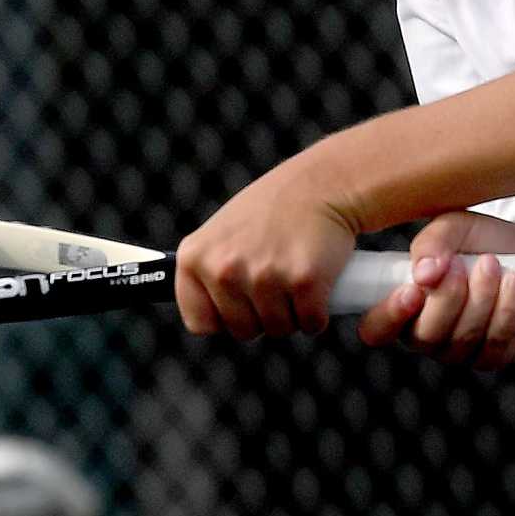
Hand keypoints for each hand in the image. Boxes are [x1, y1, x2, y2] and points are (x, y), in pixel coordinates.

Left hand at [175, 157, 357, 339]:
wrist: (320, 184)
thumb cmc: (272, 210)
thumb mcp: (221, 234)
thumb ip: (209, 271)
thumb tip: (209, 321)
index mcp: (195, 258)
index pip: (199, 322)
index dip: (225, 317)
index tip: (239, 302)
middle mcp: (223, 268)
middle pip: (242, 331)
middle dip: (262, 315)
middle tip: (274, 277)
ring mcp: (263, 276)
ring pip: (278, 329)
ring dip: (292, 312)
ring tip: (293, 271)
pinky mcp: (304, 282)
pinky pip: (311, 323)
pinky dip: (318, 312)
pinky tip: (316, 280)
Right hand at [357, 211, 514, 370]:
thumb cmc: (485, 242)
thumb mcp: (456, 227)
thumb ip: (432, 242)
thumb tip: (423, 274)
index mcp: (404, 303)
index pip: (375, 328)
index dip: (387, 316)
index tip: (413, 291)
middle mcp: (425, 333)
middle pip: (423, 336)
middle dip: (447, 299)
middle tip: (464, 265)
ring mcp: (458, 351)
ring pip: (461, 340)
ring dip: (481, 298)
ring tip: (494, 265)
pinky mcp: (492, 357)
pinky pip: (494, 344)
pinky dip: (506, 310)